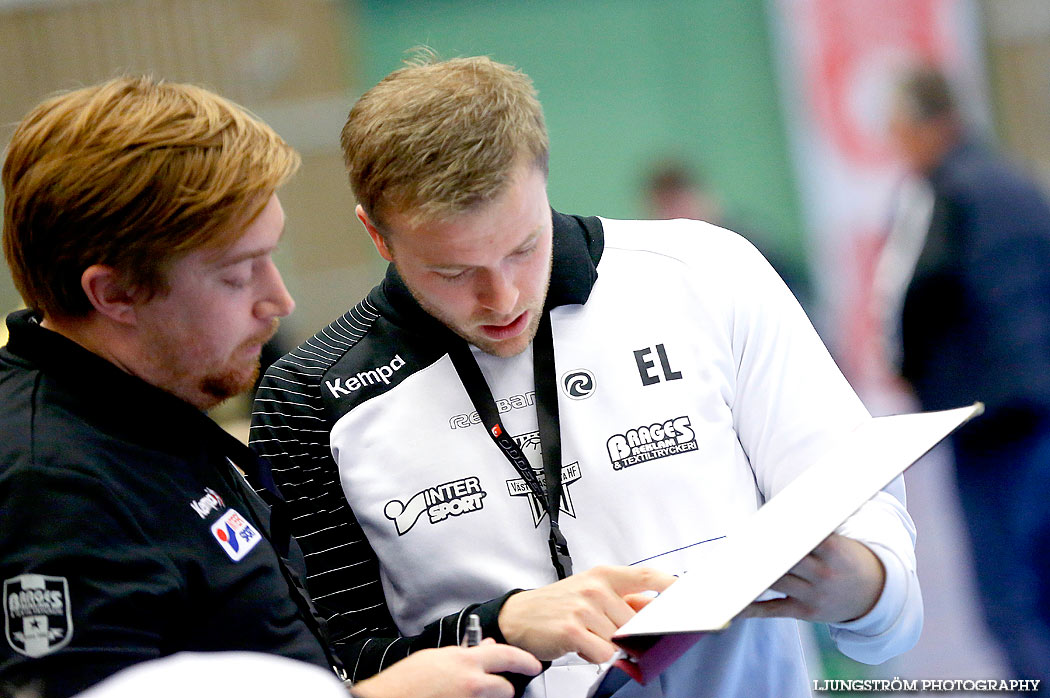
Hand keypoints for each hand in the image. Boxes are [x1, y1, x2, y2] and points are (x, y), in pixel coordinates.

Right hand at [349, 639, 540, 697]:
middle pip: (506, 688)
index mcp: (465, 660)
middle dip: (503, 688)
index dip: (525, 660)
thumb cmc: (406, 680)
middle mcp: (471, 682)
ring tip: (466, 693)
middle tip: (496, 687)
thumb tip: (486, 647)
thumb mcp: (437, 656)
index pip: (507, 655)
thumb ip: (465, 652)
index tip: (534, 665)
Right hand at [498, 565, 675, 662]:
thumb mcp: (593, 593)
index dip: (672, 586)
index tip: (689, 595)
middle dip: (631, 635)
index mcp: (604, 575)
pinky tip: (584, 647)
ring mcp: (583, 607)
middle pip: (636, 620)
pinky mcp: (572, 629)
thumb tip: (658, 608)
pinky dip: (598, 657)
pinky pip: (603, 653)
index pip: (647, 577)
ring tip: (590, 637)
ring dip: (610, 647)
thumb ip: (626, 600)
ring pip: (619, 639)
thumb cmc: (559, 604)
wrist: (520, 616)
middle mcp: (595, 587)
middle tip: (614, 635)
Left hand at [740, 533, 885, 622]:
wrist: (876, 594)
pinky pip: (774, 610)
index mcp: (836, 552)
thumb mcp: (841, 541)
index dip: (786, 530)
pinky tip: (733, 603)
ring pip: (776, 582)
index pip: (808, 538)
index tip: (764, 521)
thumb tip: (787, 506)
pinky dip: (752, 608)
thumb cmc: (849, 558)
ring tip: (728, 564)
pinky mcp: (805, 612)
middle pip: (786, 559)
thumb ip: (815, 528)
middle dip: (763, 550)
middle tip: (737, 539)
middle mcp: (825, 575)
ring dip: (751, 573)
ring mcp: (815, 596)